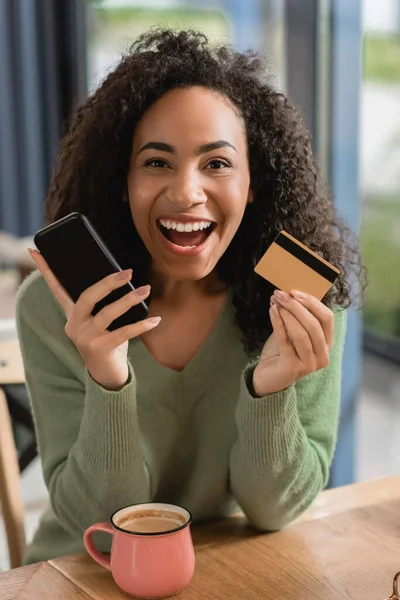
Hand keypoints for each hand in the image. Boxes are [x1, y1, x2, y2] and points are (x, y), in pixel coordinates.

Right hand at [28, 249, 160, 389]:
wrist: (108, 375)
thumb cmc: (108, 342)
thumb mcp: (101, 321)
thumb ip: (104, 304)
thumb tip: (125, 277)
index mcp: (72, 314)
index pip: (56, 288)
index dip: (46, 270)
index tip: (35, 250)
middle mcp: (75, 325)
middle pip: (87, 297)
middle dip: (108, 282)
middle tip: (128, 272)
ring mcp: (85, 338)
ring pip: (107, 313)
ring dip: (129, 300)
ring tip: (146, 290)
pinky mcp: (100, 349)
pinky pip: (123, 333)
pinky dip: (141, 326)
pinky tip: (155, 320)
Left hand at [252, 290, 334, 396]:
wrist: (268, 378)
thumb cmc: (282, 352)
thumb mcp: (292, 331)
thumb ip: (295, 316)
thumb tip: (287, 292)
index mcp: (327, 344)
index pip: (327, 318)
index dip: (312, 302)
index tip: (294, 291)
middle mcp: (323, 356)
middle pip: (314, 325)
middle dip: (296, 306)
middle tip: (280, 294)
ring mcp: (309, 364)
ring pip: (301, 334)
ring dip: (287, 314)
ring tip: (275, 302)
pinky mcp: (293, 369)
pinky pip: (285, 342)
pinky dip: (278, 324)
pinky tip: (272, 311)